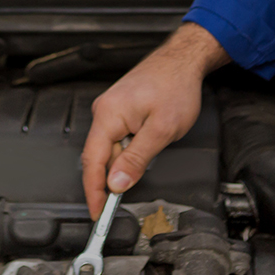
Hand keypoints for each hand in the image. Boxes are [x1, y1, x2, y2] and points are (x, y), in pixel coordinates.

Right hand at [80, 22, 228, 217]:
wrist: (181, 61)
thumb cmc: (174, 88)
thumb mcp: (161, 130)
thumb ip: (137, 159)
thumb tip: (116, 184)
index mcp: (108, 115)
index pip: (93, 161)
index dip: (93, 190)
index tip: (96, 213)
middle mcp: (103, 111)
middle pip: (99, 156)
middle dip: (106, 182)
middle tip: (113, 208)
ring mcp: (110, 109)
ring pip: (110, 148)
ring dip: (120, 165)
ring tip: (137, 174)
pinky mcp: (119, 109)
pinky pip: (116, 138)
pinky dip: (123, 153)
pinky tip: (139, 156)